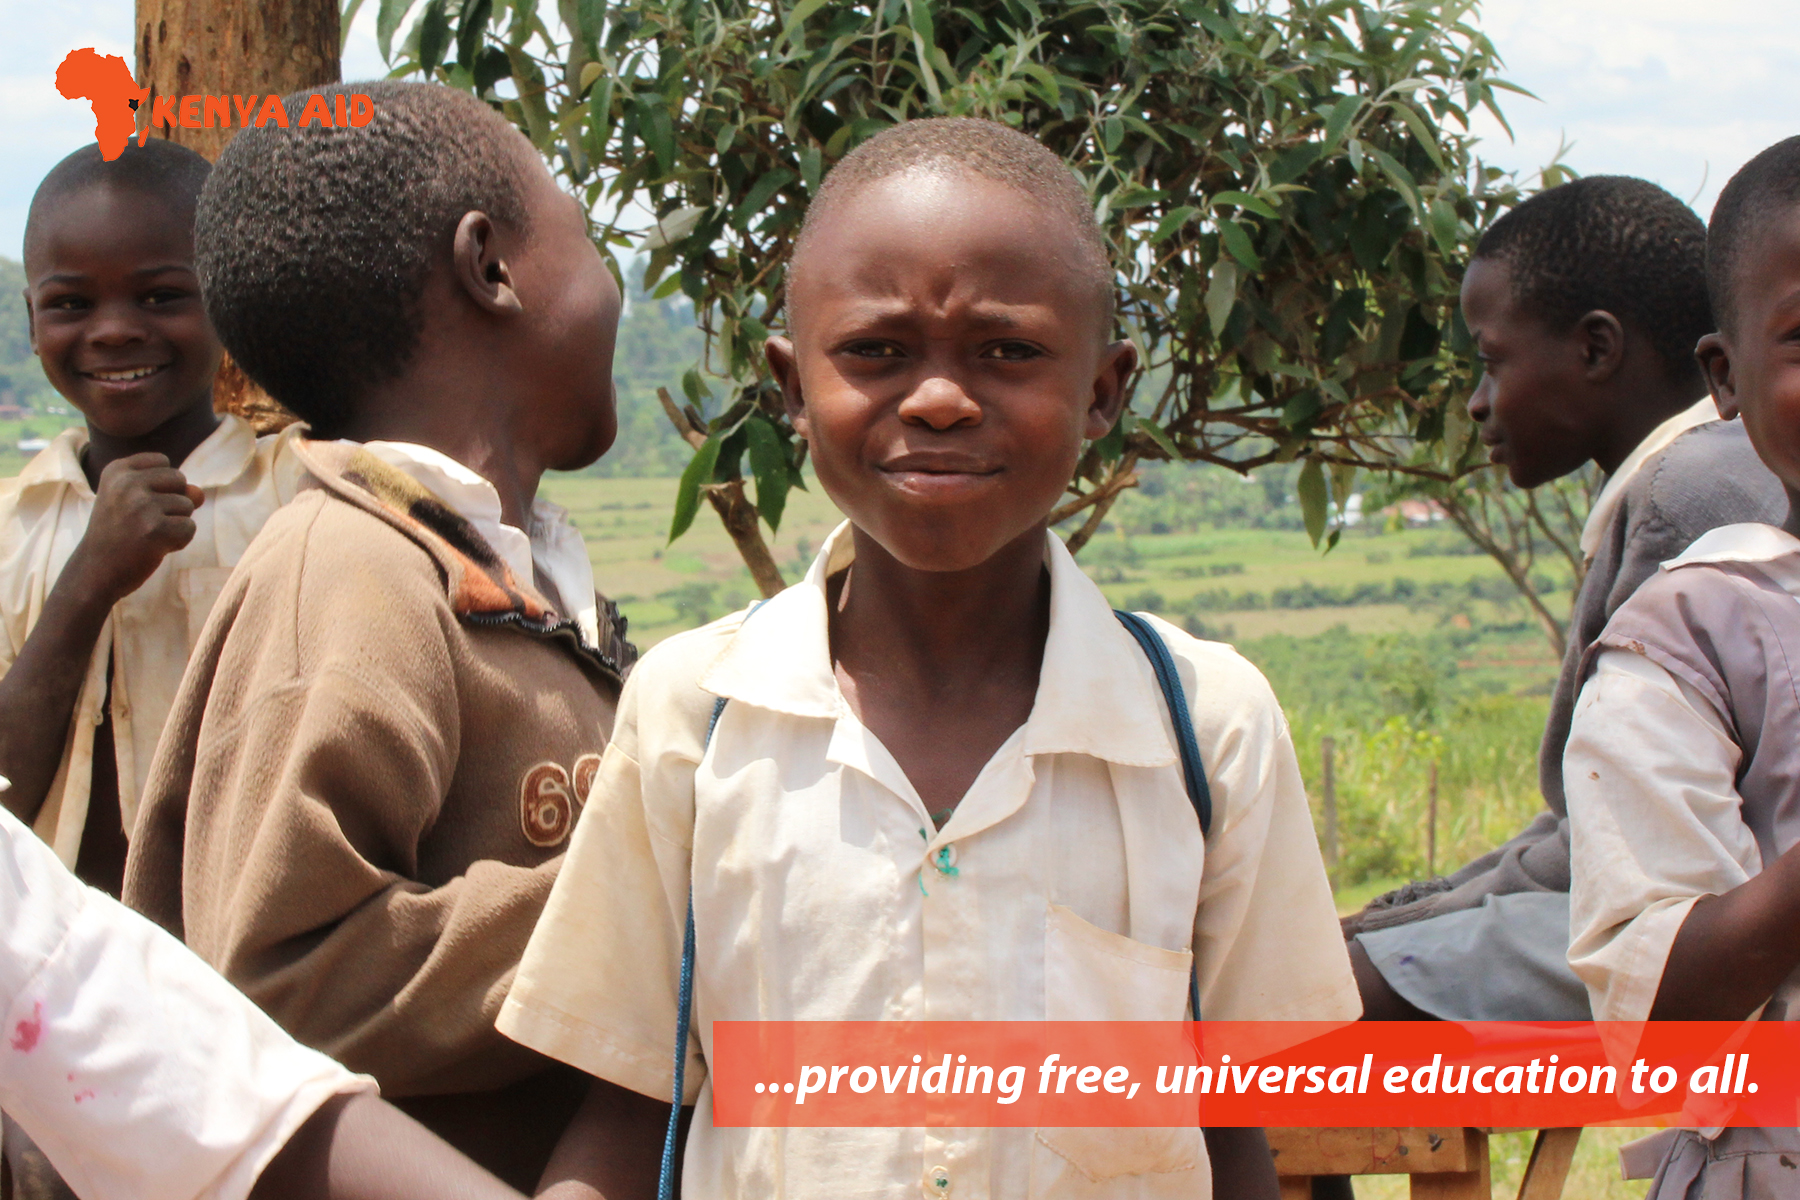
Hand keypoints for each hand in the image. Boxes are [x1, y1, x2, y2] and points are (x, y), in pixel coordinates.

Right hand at [68, 453, 203, 605]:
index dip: (161, 485)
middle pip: (179, 480)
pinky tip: (154, 548)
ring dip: (174, 524)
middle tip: (144, 522)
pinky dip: (179, 541)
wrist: (95, 571)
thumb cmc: (119, 534)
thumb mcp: (136, 501)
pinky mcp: (155, 529)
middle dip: (172, 503)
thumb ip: (170, 489)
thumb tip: (199, 493)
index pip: (162, 461)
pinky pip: (190, 528)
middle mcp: (127, 483)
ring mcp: (141, 505)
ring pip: (187, 505)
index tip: (137, 503)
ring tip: (147, 536)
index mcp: (117, 470)